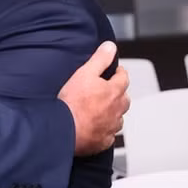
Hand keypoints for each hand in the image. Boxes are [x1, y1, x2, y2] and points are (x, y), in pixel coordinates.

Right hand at [58, 41, 129, 155]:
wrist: (64, 128)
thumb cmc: (73, 102)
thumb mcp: (84, 72)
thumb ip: (100, 59)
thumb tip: (110, 47)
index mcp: (114, 91)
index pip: (124, 78)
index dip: (119, 72)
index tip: (115, 71)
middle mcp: (117, 110)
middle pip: (124, 99)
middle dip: (118, 93)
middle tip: (108, 89)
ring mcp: (111, 126)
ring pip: (118, 118)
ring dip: (113, 112)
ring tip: (102, 109)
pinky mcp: (103, 141)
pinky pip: (109, 135)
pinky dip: (105, 130)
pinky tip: (97, 127)